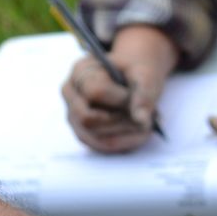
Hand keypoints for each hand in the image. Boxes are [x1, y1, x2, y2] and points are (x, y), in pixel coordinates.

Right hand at [61, 24, 176, 151]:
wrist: (133, 73)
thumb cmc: (136, 69)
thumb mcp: (145, 74)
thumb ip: (144, 94)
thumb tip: (141, 121)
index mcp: (80, 72)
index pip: (95, 92)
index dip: (121, 99)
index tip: (139, 97)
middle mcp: (70, 96)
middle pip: (88, 120)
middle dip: (122, 121)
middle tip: (145, 115)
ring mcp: (74, 117)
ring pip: (95, 138)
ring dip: (127, 134)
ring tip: (146, 122)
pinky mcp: (84, 133)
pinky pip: (103, 146)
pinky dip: (126, 142)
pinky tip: (140, 131)